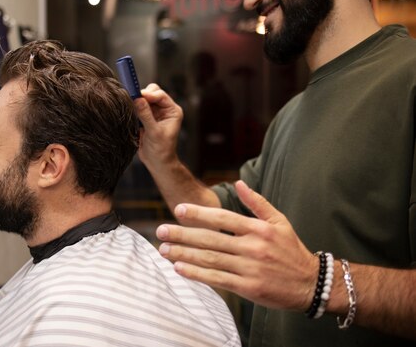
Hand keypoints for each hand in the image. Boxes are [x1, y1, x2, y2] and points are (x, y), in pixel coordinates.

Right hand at [133, 83, 182, 168]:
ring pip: (144, 99)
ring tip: (130, 107)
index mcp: (173, 111)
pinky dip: (134, 108)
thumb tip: (138, 99)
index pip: (161, 95)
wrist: (157, 162)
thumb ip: (146, 115)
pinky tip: (130, 112)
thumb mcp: (154, 132)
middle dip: (142, 96)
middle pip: (152, 93)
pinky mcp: (146, 117)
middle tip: (132, 100)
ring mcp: (155, 113)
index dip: (149, 94)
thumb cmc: (161, 150)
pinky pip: (138, 107)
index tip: (137, 96)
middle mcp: (165, 110)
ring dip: (137, 101)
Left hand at [156, 180, 318, 310]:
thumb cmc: (291, 250)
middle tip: (160, 231)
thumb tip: (239, 183)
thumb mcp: (279, 221)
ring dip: (184, 255)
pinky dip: (197, 274)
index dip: (199, 214)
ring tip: (164, 251)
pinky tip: (180, 269)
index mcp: (258, 229)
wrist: (311, 284)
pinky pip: (217, 279)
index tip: (178, 210)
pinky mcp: (248, 288)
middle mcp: (253, 247)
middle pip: (211, 239)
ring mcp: (250, 268)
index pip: (223, 218)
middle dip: (182, 235)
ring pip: (210, 259)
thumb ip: (257, 202)